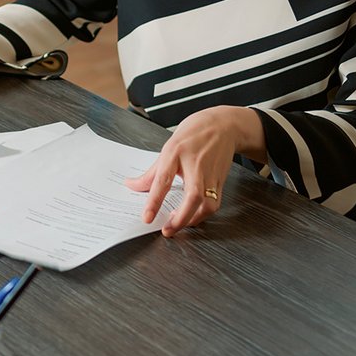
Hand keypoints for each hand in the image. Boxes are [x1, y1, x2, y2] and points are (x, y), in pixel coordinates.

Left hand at [125, 106, 264, 236]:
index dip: (154, 201)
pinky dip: (202, 214)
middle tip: (167, 230)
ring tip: (177, 224)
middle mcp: (195, 164)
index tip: (147, 217)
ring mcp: (211, 174)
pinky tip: (191, 216)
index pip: (163, 180)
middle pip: (193, 196)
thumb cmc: (194, 134)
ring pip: (208, 203)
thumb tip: (131, 185)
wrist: (224, 125)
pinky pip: (214, 203)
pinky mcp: (221, 181)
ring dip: (193, 219)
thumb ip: (151, 172)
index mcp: (176, 153)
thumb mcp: (168, 148)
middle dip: (181, 218)